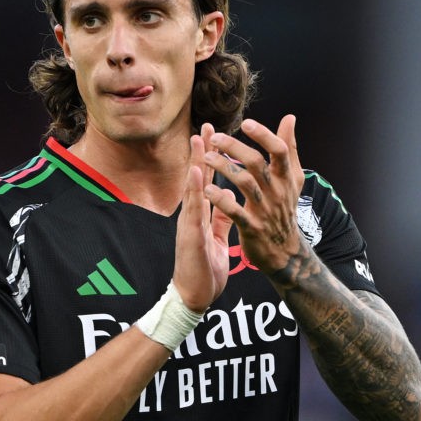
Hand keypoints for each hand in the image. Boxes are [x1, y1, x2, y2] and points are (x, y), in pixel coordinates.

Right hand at [172, 123, 232, 311]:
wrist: (194, 295)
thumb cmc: (204, 268)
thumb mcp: (216, 237)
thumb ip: (221, 217)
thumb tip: (231, 199)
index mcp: (203, 214)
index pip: (209, 181)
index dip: (212, 158)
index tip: (216, 134)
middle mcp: (194, 214)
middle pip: (199, 177)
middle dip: (202, 150)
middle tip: (205, 125)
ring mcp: (190, 223)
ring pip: (193, 188)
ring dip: (196, 162)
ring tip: (198, 139)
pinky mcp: (190, 235)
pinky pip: (194, 210)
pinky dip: (195, 190)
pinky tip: (197, 172)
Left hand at [202, 115, 305, 274]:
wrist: (285, 251)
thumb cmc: (284, 208)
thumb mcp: (292, 178)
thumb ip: (289, 147)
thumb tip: (290, 118)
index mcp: (286, 178)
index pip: (280, 151)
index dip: (264, 135)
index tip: (246, 123)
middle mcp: (277, 192)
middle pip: (257, 164)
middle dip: (235, 148)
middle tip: (215, 138)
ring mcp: (265, 210)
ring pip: (244, 183)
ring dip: (223, 168)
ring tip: (206, 158)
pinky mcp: (252, 228)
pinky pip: (235, 211)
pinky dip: (221, 199)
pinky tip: (207, 189)